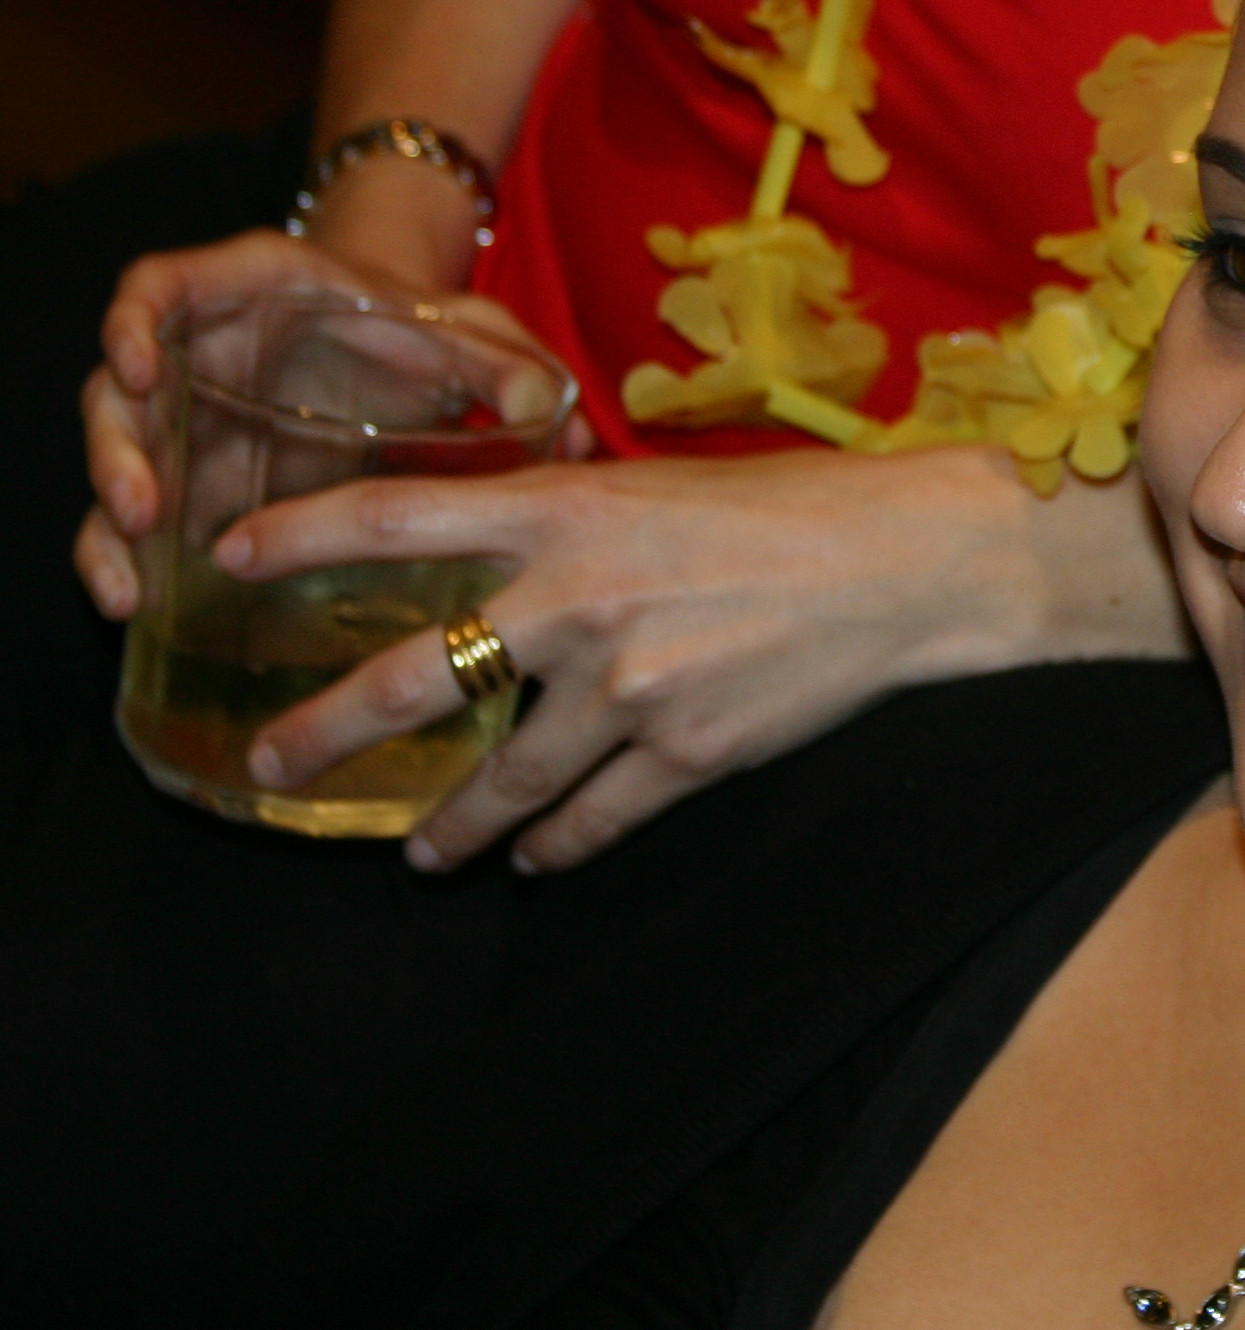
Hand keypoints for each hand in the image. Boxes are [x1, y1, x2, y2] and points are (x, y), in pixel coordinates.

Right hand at [73, 221, 559, 620]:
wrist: (406, 352)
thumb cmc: (425, 333)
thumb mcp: (472, 337)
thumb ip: (511, 364)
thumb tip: (567, 429)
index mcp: (250, 289)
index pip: (161, 285)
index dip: (135, 322)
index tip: (142, 367)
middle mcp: (196, 350)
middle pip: (119, 390)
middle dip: (117, 452)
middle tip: (143, 508)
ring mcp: (184, 415)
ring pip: (118, 463)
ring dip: (109, 526)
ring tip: (130, 588)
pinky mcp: (189, 475)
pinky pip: (136, 519)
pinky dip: (128, 559)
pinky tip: (137, 609)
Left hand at [223, 447, 1190, 871]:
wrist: (913, 565)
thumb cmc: (797, 508)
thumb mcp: (662, 487)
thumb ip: (571, 522)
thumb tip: (498, 555)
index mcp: (567, 512)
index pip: (396, 516)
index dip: (298, 534)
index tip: (225, 555)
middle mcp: (576, 601)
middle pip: (409, 678)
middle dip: (322, 729)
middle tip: (264, 767)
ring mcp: (626, 687)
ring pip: (499, 782)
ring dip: (452, 828)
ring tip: (422, 858)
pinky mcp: (684, 753)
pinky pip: (591, 821)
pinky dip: (558, 847)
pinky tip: (541, 861)